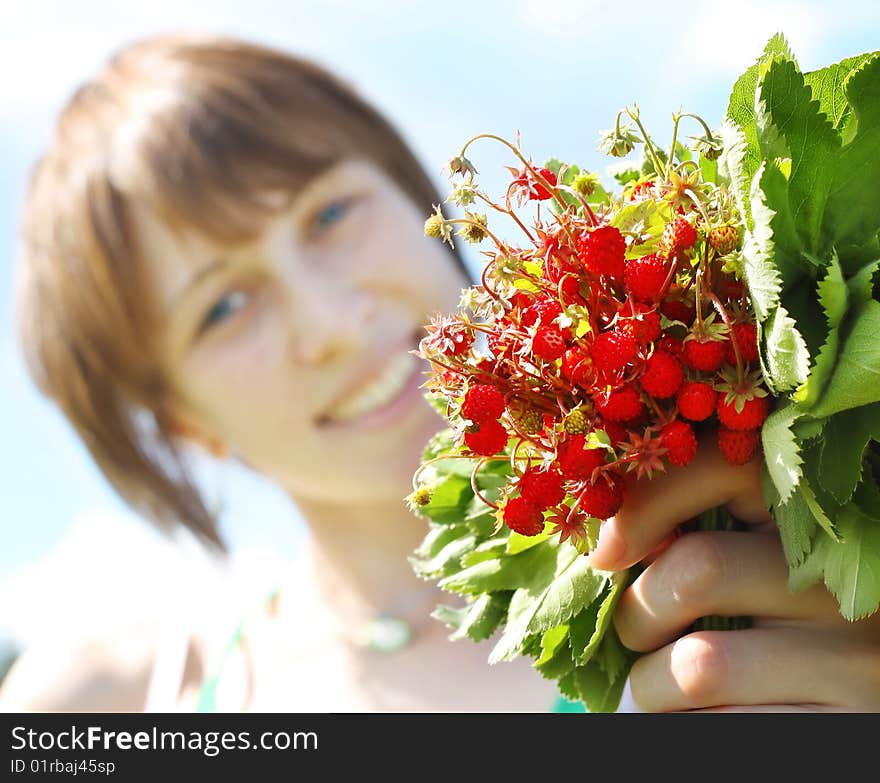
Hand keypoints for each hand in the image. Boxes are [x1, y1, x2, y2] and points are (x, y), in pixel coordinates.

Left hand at [585, 436, 879, 711]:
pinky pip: (725, 727)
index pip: (725, 465)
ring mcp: (854, 655)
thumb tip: (605, 549)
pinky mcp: (848, 724)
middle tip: (635, 634)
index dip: (646, 501)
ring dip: (652, 684)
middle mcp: (840, 578)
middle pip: (699, 567)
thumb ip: (686, 545)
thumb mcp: (736, 574)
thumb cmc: (758, 638)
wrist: (824, 713)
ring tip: (660, 687)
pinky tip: (698, 717)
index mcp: (805, 519)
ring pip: (698, 664)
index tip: (605, 553)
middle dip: (638, 611)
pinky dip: (685, 726)